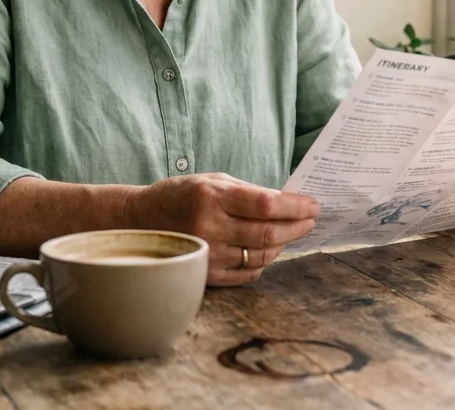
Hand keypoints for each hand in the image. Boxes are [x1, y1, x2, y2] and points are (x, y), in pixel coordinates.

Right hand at [129, 173, 318, 285]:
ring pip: (261, 255)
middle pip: (268, 234)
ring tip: (291, 233)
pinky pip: (247, 273)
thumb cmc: (182, 195)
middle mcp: (209, 226)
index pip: (266, 204)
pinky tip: (269, 250)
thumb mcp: (213, 181)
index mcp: (212, 197)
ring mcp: (207, 253)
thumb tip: (289, 202)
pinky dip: (264, 262)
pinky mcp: (205, 273)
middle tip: (310, 220)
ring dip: (283, 245)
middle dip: (297, 227)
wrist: (141, 220)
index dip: (296, 207)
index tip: (313, 205)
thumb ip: (249, 191)